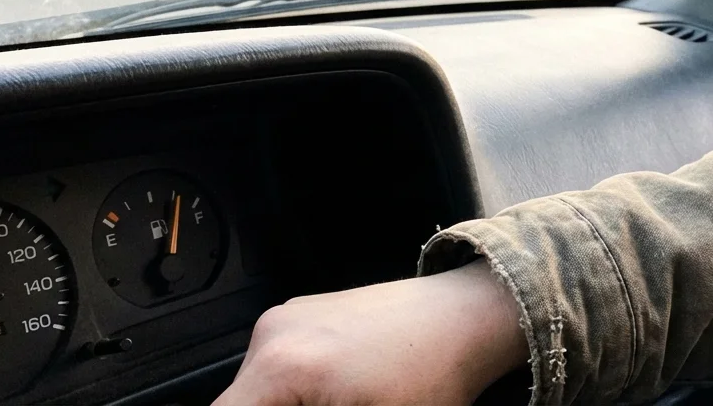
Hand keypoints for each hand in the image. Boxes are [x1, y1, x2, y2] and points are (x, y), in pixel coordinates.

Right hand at [214, 261, 527, 405]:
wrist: (471, 317)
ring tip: (342, 404)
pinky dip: (295, 389)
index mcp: (280, 365)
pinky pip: (280, 364)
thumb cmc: (436, 374)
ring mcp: (290, 317)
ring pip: (260, 387)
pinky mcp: (308, 314)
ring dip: (284, 405)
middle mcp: (274, 332)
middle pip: (241, 401)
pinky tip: (342, 396)